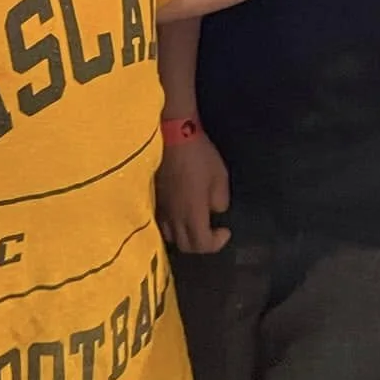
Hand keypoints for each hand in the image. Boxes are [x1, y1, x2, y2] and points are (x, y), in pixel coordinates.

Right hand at [156, 129, 230, 254]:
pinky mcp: (153, 197)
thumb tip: (215, 210)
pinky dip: (172, 224)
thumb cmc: (199, 156)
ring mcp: (161, 207)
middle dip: (201, 244)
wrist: (172, 134)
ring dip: (184, 235)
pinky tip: (179, 212)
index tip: (225, 230)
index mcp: (192, 214)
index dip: (217, 243)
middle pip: (185, 246)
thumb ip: (220, 200)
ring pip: (170, 236)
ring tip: (193, 223)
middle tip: (211, 230)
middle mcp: (174, 217)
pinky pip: (161, 222)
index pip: (202, 245)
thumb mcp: (220, 177)